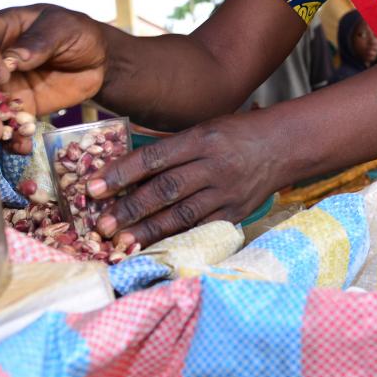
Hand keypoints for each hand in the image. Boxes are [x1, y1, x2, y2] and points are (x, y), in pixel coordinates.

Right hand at [0, 4, 109, 134]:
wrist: (98, 59)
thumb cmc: (77, 33)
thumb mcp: (63, 30)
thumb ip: (40, 42)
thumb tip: (15, 58)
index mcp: (3, 29)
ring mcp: (6, 85)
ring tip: (0, 134)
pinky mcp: (20, 107)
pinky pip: (11, 123)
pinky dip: (14, 137)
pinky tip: (22, 146)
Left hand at [87, 110, 288, 246]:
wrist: (283, 146)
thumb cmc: (235, 134)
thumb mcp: (203, 129)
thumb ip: (169, 147)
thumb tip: (124, 165)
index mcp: (201, 139)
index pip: (154, 158)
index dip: (121, 173)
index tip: (93, 187)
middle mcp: (214, 166)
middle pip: (165, 190)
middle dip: (129, 208)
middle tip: (101, 224)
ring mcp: (226, 192)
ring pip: (181, 214)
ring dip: (148, 230)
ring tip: (121, 241)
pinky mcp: (235, 213)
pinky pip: (201, 229)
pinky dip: (175, 239)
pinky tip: (153, 248)